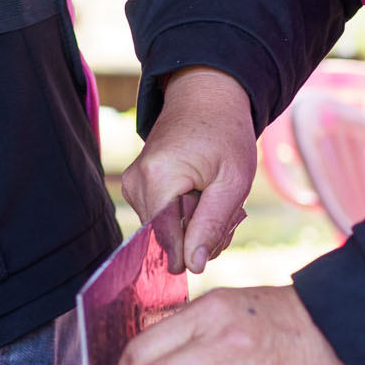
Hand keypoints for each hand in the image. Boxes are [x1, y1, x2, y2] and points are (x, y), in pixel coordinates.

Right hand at [118, 68, 257, 273]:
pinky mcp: (136, 186)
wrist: (206, 97)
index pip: (166, 241)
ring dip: (196, 225)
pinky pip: (162, 219)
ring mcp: (132, 184)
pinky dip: (186, 215)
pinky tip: (201, 194)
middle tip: (225, 208)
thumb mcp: (233, 181)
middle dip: (201, 234)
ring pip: (165, 232)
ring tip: (214, 196)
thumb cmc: (225, 134)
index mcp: (157, 179)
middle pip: (167, 239)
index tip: (219, 237)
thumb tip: (194, 267)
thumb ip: (212, 225)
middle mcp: (135, 183)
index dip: (194, 251)